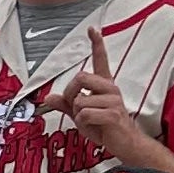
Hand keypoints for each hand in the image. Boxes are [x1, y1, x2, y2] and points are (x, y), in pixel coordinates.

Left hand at [51, 25, 142, 160]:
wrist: (124, 143)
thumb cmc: (104, 127)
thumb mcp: (80, 115)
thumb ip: (65, 105)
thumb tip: (49, 97)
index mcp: (104, 85)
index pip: (100, 60)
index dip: (96, 44)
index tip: (92, 29)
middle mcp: (110, 88)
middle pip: (80, 77)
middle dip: (70, 94)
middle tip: (76, 108)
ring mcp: (113, 100)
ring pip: (79, 100)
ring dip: (77, 115)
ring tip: (91, 121)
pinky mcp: (113, 114)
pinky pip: (84, 114)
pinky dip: (83, 123)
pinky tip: (96, 127)